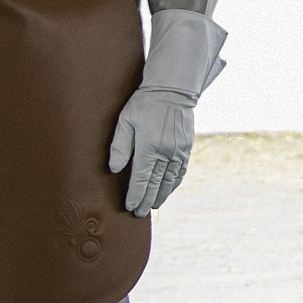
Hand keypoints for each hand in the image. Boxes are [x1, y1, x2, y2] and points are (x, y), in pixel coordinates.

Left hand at [108, 88, 193, 215]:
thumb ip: (119, 146)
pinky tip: (168, 190)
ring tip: (153, 205)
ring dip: (161, 195)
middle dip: (146, 200)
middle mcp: (166, 152)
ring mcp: (179, 151)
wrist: (173, 90)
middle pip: (156, 184)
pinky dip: (174, 183)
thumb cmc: (145, 104)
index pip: (141, 178)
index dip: (135, 194)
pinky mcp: (186, 147)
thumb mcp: (125, 120)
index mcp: (149, 146)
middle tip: (139, 213)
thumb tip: (115, 169)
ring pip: (169, 180)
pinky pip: (180, 171)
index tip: (129, 206)